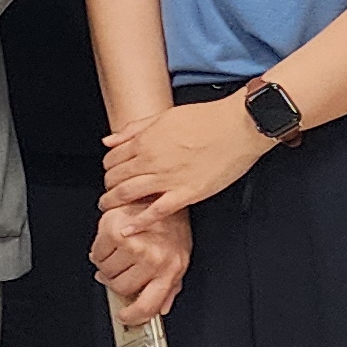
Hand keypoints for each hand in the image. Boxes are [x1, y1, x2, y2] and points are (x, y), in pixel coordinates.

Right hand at [92, 202, 191, 324]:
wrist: (159, 192)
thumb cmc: (171, 222)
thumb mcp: (179, 256)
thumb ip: (170, 286)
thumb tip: (163, 307)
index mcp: (170, 270)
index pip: (148, 305)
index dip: (133, 316)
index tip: (124, 317)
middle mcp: (153, 260)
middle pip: (120, 287)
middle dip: (115, 281)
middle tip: (118, 270)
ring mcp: (134, 247)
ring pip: (105, 271)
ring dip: (107, 264)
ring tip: (119, 250)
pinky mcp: (115, 233)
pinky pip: (97, 253)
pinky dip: (99, 249)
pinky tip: (111, 240)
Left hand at [102, 94, 270, 219]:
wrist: (239, 126)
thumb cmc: (207, 118)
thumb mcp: (164, 116)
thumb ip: (134, 129)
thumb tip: (109, 140)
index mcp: (146, 140)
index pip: (112, 158)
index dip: (108, 167)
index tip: (110, 172)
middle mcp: (152, 160)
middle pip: (115, 177)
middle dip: (107, 186)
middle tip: (108, 191)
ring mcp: (168, 178)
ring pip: (128, 194)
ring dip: (113, 202)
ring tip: (108, 208)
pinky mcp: (187, 193)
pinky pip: (157, 212)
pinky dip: (139, 223)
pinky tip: (128, 230)